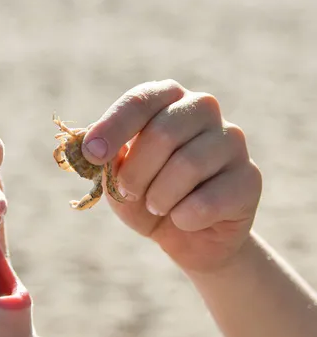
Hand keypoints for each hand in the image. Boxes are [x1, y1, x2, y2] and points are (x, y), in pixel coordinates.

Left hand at [82, 80, 261, 272]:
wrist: (186, 237)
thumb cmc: (146, 195)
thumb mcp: (116, 176)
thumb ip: (105, 157)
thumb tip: (86, 146)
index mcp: (167, 99)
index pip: (141, 100)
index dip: (113, 127)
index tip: (91, 155)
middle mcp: (203, 109)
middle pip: (163, 133)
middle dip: (136, 173)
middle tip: (128, 192)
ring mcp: (232, 141)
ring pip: (187, 165)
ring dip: (158, 198)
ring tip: (157, 206)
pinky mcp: (250, 178)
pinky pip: (208, 200)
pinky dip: (184, 218)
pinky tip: (184, 220)